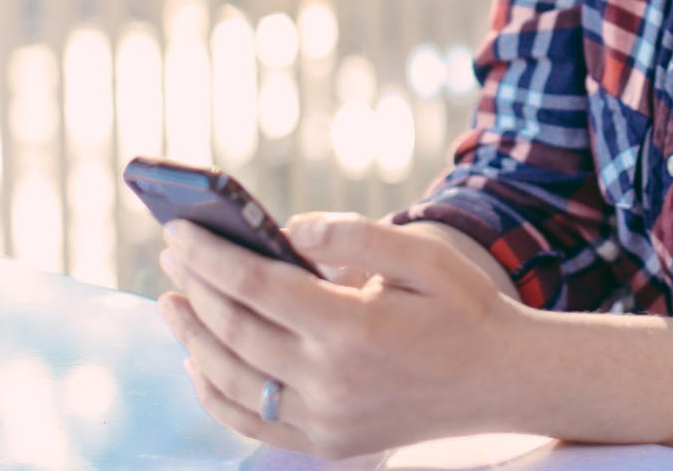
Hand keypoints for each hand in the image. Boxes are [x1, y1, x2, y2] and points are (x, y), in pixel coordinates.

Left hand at [157, 211, 527, 460]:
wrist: (503, 381)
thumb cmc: (464, 308)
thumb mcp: (423, 255)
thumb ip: (355, 236)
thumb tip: (291, 228)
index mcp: (354, 327)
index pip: (256, 285)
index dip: (210, 255)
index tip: (178, 228)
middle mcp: (332, 381)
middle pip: (234, 329)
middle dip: (193, 286)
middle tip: (170, 252)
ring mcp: (326, 420)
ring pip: (232, 380)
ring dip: (192, 338)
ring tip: (171, 302)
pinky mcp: (327, 444)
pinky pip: (252, 423)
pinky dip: (216, 395)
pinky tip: (200, 362)